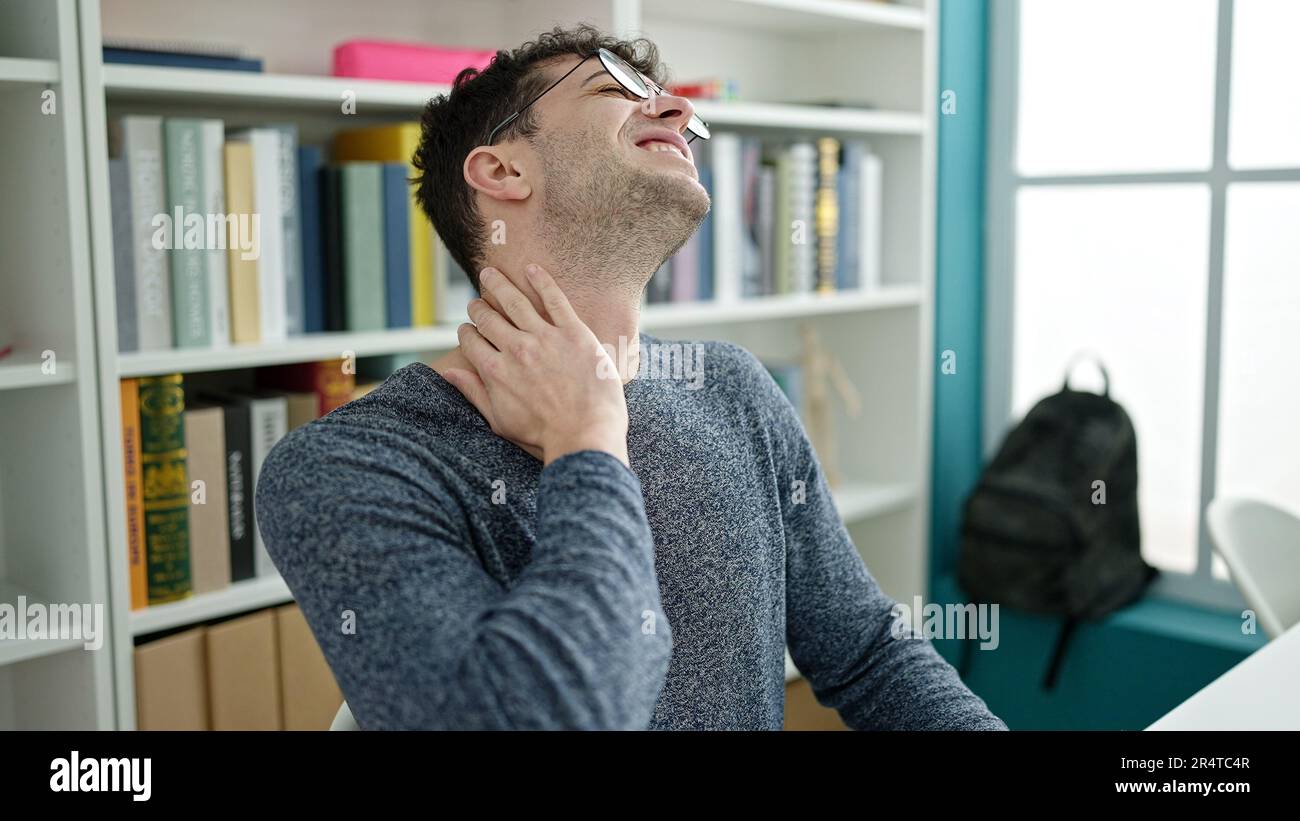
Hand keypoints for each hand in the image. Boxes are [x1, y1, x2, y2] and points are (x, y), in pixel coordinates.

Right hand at [442, 264, 629, 467]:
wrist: (585, 435)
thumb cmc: (544, 436)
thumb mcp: (499, 421)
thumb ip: (473, 392)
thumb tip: (447, 373)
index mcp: (495, 371)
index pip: (471, 340)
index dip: (466, 332)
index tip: (467, 329)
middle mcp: (515, 349)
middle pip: (488, 317)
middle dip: (478, 307)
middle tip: (476, 301)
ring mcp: (544, 338)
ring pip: (514, 301)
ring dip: (498, 284)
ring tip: (491, 273)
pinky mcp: (573, 332)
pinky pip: (554, 298)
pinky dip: (541, 280)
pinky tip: (531, 269)